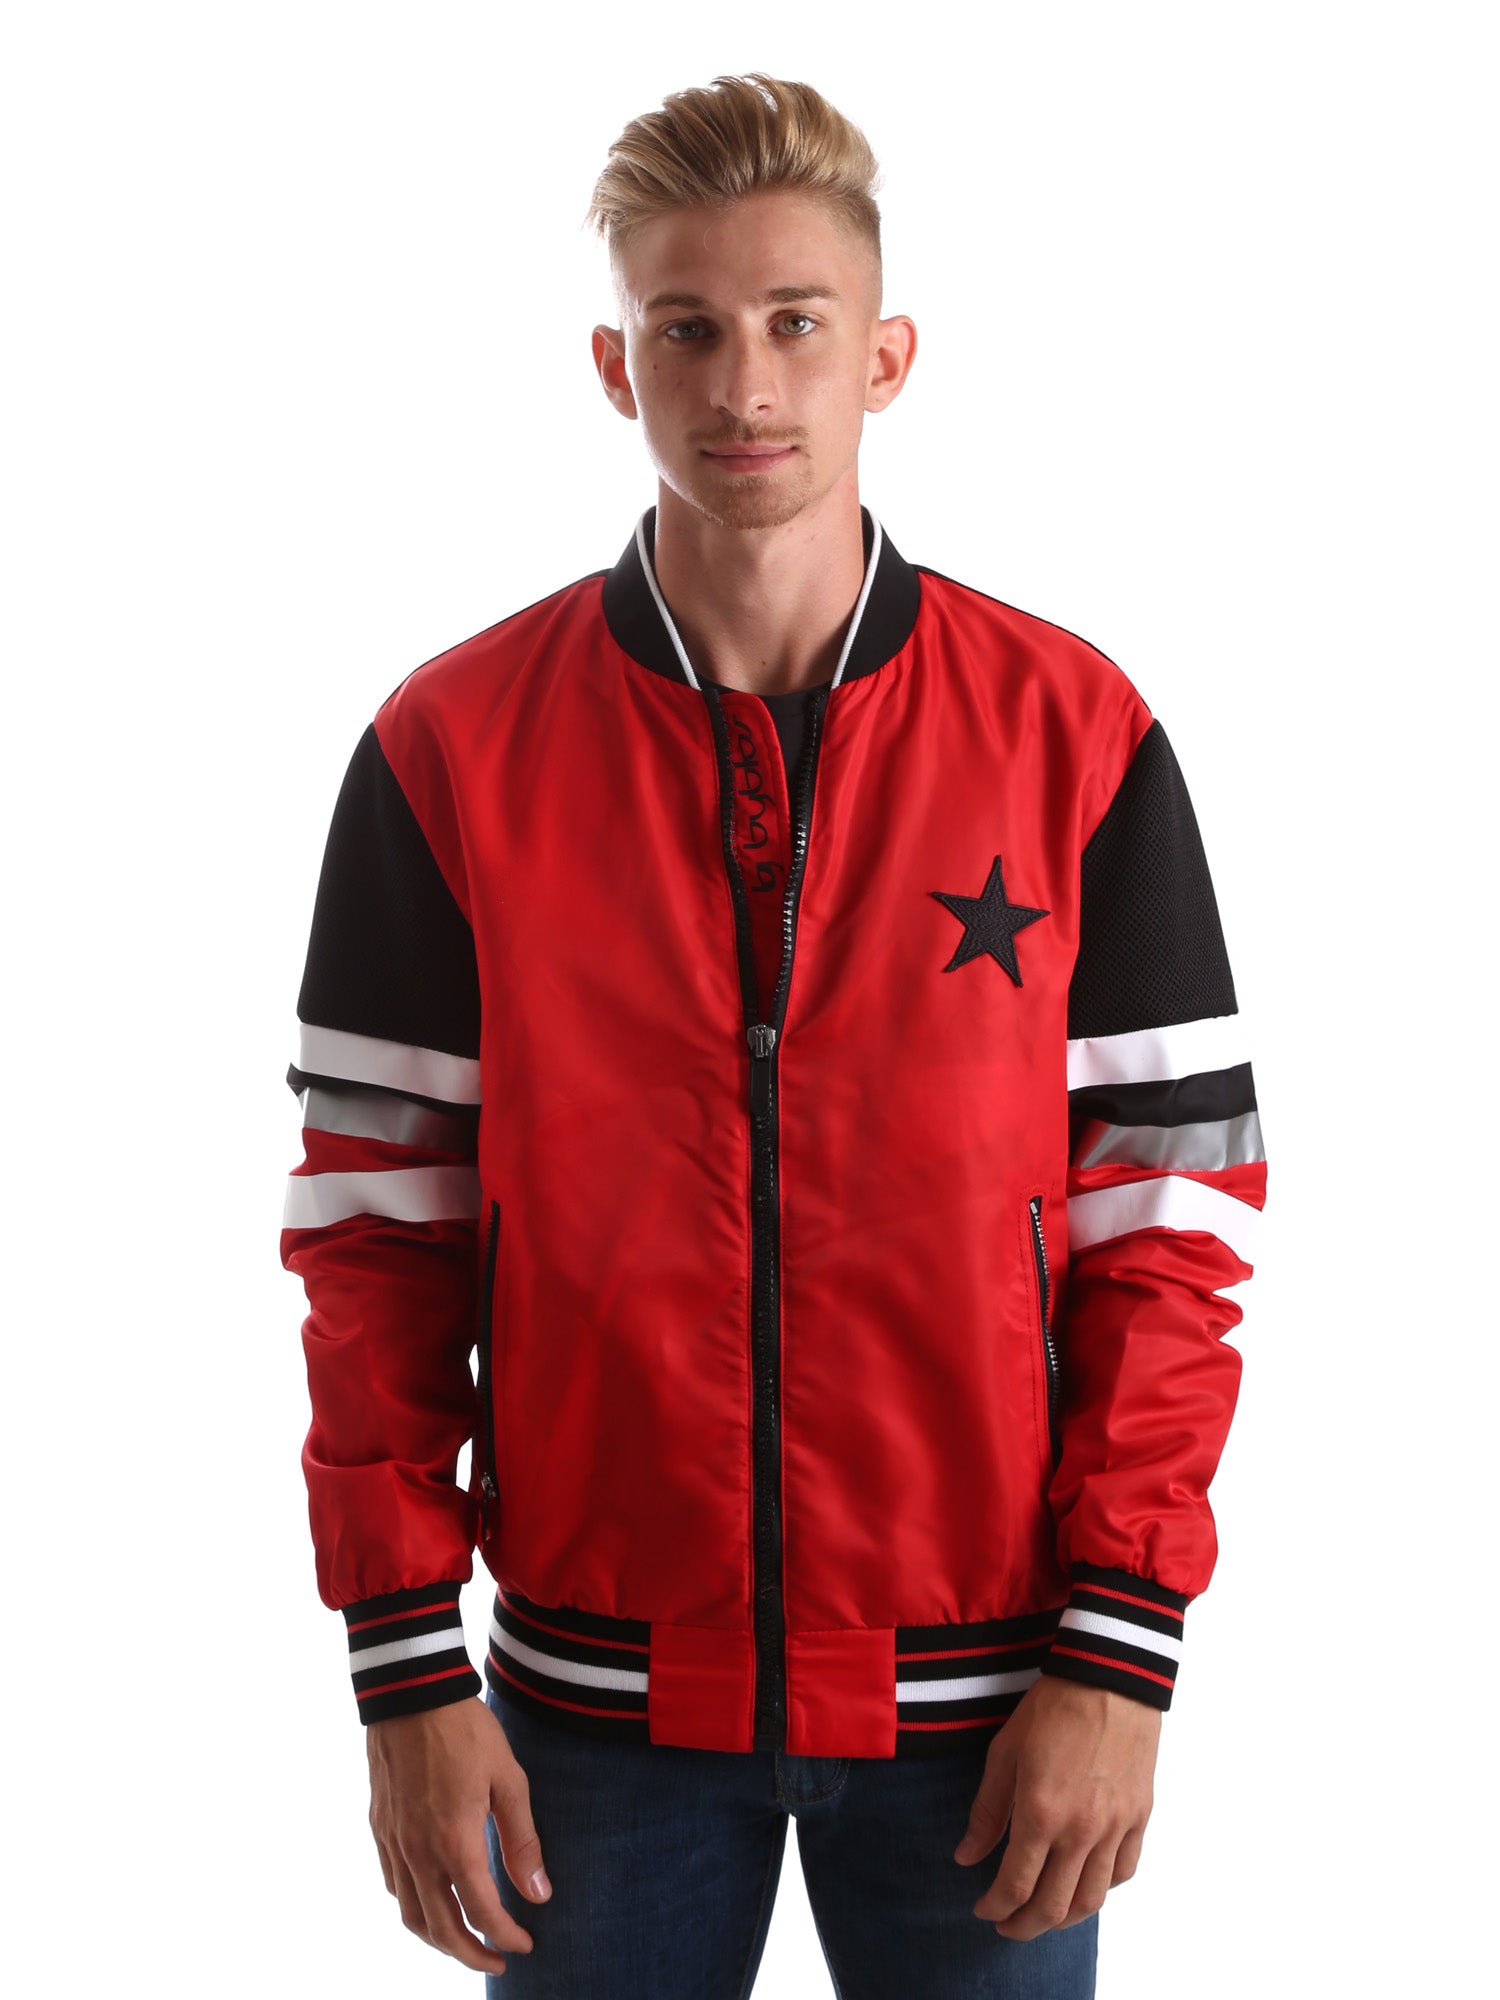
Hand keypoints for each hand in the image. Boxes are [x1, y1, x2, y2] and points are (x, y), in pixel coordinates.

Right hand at [366, 1695, 551, 1974]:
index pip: (482, 1912)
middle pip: (442, 1929)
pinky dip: (413, 1908)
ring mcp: (394, 1842)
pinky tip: (432, 1902)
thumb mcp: (509, 1779)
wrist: (413, 1693)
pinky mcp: (379, 1828)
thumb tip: (540, 1894)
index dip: (506, 1936)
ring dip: (439, 1939)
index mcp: (455, 1841)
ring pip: (411, 1915)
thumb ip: (523, 1841)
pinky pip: (393, 1886)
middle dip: (471, 1954)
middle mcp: (418, 1852)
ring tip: (466, 1942)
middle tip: (498, 1960)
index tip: (526, 1943)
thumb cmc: (467, 1731)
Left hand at [954, 1674, 1159, 1940]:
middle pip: (1053, 1907)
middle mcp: (1081, 1830)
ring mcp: (1115, 1827)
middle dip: (1024, 1926)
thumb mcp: (1004, 1753)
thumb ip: (987, 1811)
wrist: (1109, 1677)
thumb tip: (966, 1856)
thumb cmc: (1051, 1708)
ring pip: (1092, 1900)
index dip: (995, 1907)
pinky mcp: (1139, 1817)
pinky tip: (1083, 1882)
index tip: (982, 1909)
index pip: (1015, 1886)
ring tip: (1043, 1913)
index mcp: (1041, 1814)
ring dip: (1063, 1917)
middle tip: (1007, 1925)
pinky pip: (1123, 1871)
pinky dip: (1101, 1889)